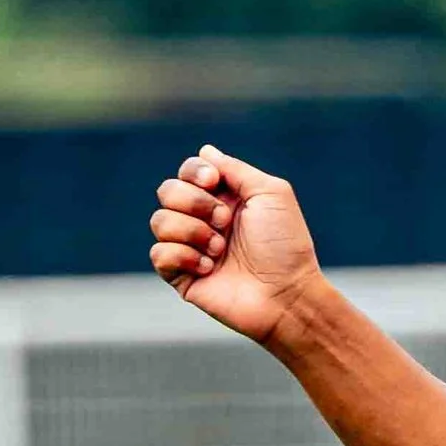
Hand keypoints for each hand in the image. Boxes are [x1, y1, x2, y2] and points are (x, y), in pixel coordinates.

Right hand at [149, 144, 323, 345]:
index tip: (213, 182)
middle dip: (194, 202)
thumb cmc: (285, 246)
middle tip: (225, 221)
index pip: (188, 171)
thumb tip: (205, 151)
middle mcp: (204, 220)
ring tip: (221, 249)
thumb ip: (235, 169)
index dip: (194, 172)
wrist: (286, 295)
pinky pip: (159, 253)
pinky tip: (210, 268)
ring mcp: (191, 248)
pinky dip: (184, 257)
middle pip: (167, 191)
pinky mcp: (181, 275)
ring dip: (192, 231)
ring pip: (160, 220)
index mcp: (224, 198)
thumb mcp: (271, 193)